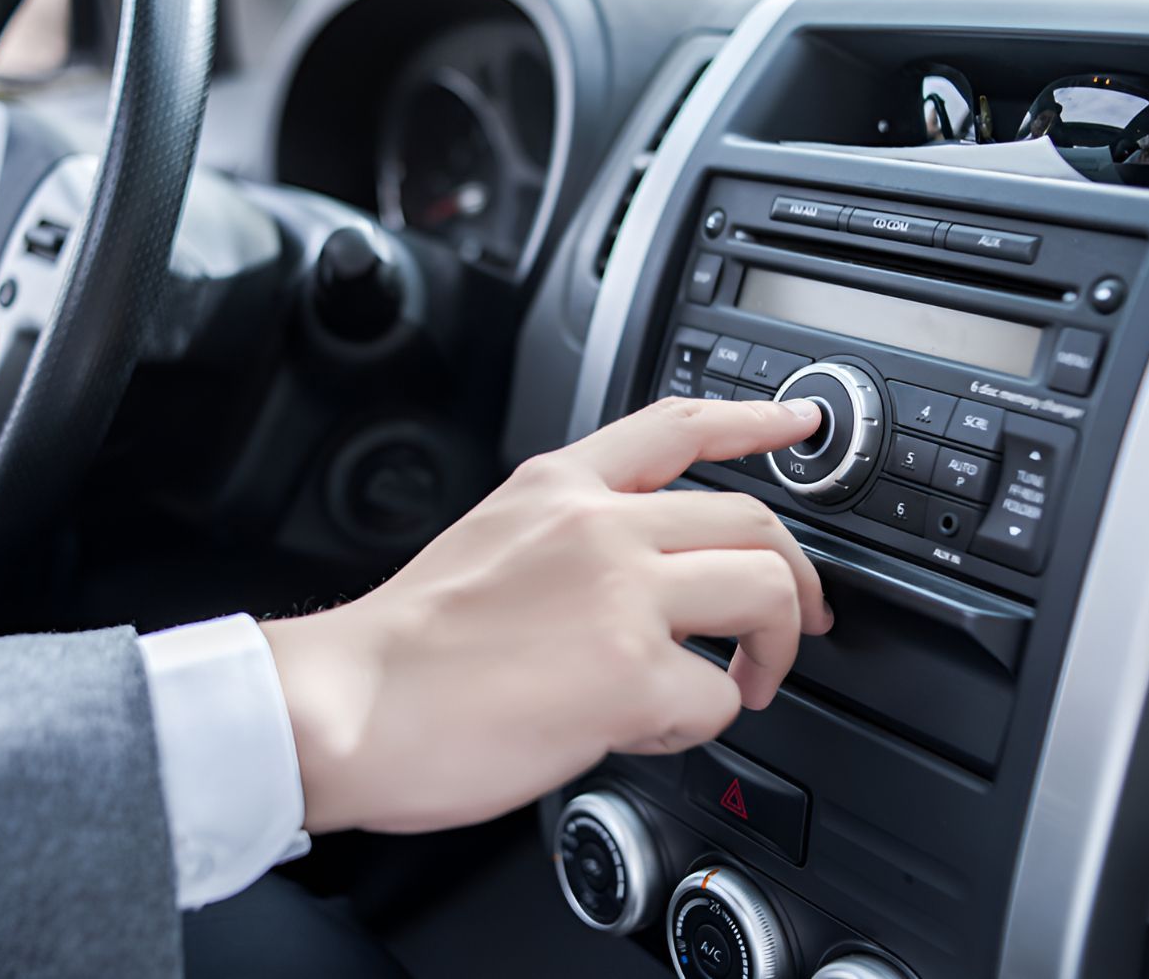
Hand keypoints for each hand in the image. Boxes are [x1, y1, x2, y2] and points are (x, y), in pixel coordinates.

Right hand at [263, 396, 831, 835]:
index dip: (756, 422)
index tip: (799, 423)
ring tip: (745, 683)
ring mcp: (621, 596)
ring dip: (772, 649)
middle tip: (795, 620)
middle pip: (753, 520)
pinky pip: (718, 697)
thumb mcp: (487, 543)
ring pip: (764, 593)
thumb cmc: (402, 649)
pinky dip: (698, 722)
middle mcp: (598, 527)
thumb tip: (639, 588)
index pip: (679, 426)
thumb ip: (567, 542)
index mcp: (557, 488)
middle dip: (797, 578)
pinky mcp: (631, 674)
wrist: (349, 707)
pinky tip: (648, 727)